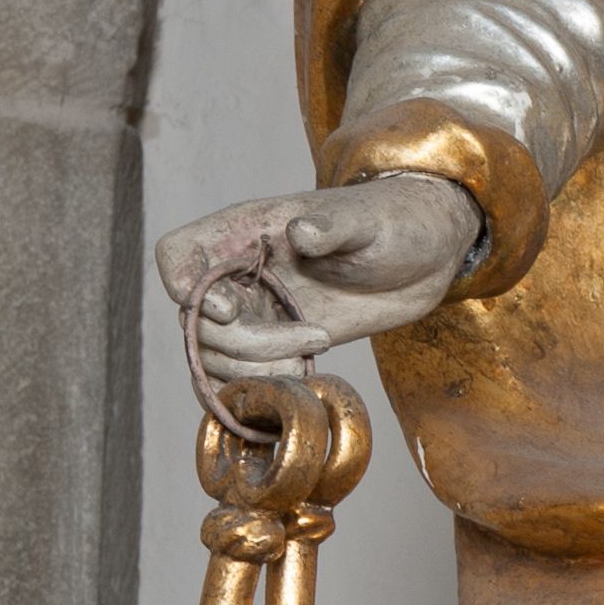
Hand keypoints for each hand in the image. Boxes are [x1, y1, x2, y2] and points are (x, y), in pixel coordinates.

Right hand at [155, 176, 482, 382]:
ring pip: (212, 356)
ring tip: (311, 357)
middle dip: (242, 342)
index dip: (184, 286)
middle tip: (310, 337)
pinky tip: (307, 373)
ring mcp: (257, 310)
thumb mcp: (367, 220)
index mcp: (245, 231)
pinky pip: (241, 374)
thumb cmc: (394, 222)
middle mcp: (240, 273)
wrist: (426, 258)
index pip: (177, 255)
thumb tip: (299, 232)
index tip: (227, 309)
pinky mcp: (279, 342)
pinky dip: (262, 385)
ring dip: (254, 369)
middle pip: (193, 320)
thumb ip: (332, 226)